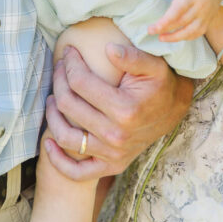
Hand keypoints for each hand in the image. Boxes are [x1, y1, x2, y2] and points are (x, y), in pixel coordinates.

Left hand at [44, 43, 193, 180]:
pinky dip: (58, 161)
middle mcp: (116, 135)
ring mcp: (113, 154)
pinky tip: (48, 142)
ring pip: (66, 137)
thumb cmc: (160, 83)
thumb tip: (108, 49)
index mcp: (125, 109)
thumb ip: (132, 56)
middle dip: (59, 81)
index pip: (81, 82)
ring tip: (51, 98)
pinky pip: (77, 172)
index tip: (68, 52)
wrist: (174, 110)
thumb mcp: (154, 65)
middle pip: (69, 105)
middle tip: (59, 68)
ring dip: (52, 116)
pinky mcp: (112, 166)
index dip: (69, 63)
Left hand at [149, 0, 222, 41]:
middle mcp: (201, 6)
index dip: (165, 21)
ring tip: (161, 38)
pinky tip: (176, 37)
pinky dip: (187, 37)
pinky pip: (198, 33)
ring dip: (175, 37)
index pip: (178, 10)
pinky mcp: (209, 19)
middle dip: (165, 29)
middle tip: (150, 31)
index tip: (153, 28)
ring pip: (191, 31)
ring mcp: (207, 14)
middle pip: (182, 22)